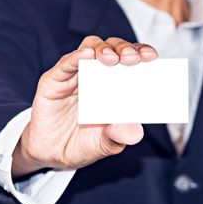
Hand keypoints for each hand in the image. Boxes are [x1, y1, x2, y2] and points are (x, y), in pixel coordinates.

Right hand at [12, 36, 157, 176]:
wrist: (52, 155)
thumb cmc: (83, 144)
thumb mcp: (104, 145)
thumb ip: (118, 137)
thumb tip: (135, 131)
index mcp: (115, 86)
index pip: (131, 61)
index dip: (141, 54)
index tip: (151, 57)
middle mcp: (97, 75)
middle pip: (112, 49)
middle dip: (124, 49)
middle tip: (132, 59)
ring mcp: (75, 76)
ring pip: (90, 48)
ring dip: (103, 49)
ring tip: (111, 59)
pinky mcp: (54, 81)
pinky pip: (65, 65)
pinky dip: (76, 57)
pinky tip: (85, 56)